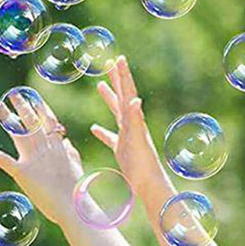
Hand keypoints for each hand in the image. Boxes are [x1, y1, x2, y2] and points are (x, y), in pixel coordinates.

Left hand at [0, 88, 85, 226]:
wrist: (73, 206)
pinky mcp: (21, 172)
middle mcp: (45, 147)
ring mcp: (33, 158)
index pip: (48, 120)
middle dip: (22, 106)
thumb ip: (70, 153)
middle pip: (31, 121)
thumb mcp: (75, 167)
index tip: (34, 97)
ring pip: (17, 132)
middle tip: (13, 93)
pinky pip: (2, 159)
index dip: (40, 107)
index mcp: (58, 146)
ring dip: (6, 117)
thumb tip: (65, 144)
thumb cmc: (76, 191)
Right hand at [90, 55, 163, 195]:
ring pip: (116, 113)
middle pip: (122, 97)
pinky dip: (102, 132)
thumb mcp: (138, 141)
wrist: (150, 186)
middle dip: (117, 80)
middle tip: (111, 63)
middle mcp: (132, 126)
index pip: (127, 93)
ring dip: (109, 99)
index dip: (123, 76)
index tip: (119, 59)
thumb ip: (136, 121)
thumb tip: (135, 99)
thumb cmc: (143, 166)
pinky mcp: (123, 150)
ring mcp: (127, 137)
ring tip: (100, 86)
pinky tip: (94, 128)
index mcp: (134, 121)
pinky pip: (110, 137)